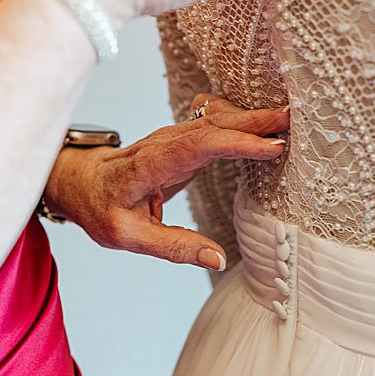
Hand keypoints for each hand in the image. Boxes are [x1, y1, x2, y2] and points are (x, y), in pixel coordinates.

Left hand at [42, 95, 289, 268]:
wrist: (80, 181)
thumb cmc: (101, 208)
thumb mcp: (127, 237)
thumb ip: (173, 247)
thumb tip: (219, 259)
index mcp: (148, 165)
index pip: (198, 146)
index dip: (237, 143)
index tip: (272, 147)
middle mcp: (164, 142)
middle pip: (213, 123)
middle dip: (255, 120)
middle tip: (294, 118)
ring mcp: (174, 136)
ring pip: (217, 117)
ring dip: (254, 116)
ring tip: (291, 118)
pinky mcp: (184, 137)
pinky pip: (216, 121)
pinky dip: (243, 118)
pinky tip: (267, 120)